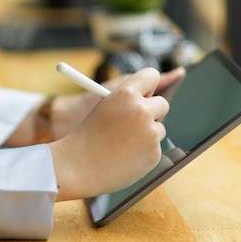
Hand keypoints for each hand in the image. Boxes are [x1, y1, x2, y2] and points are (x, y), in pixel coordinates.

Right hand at [49, 67, 179, 200]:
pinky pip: (155, 147)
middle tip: (135, 122)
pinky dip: (144, 151)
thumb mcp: (104, 107)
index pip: (151, 75)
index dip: (149, 85)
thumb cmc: (87, 136)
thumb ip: (128, 99)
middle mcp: (141, 110)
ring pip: (160, 128)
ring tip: (123, 143)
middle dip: (153, 112)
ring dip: (148, 133)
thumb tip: (151, 98)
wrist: (77, 166)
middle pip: (162, 103)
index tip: (147, 92)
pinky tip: (125, 156)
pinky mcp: (154, 152)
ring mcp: (150, 132)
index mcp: (125, 93)